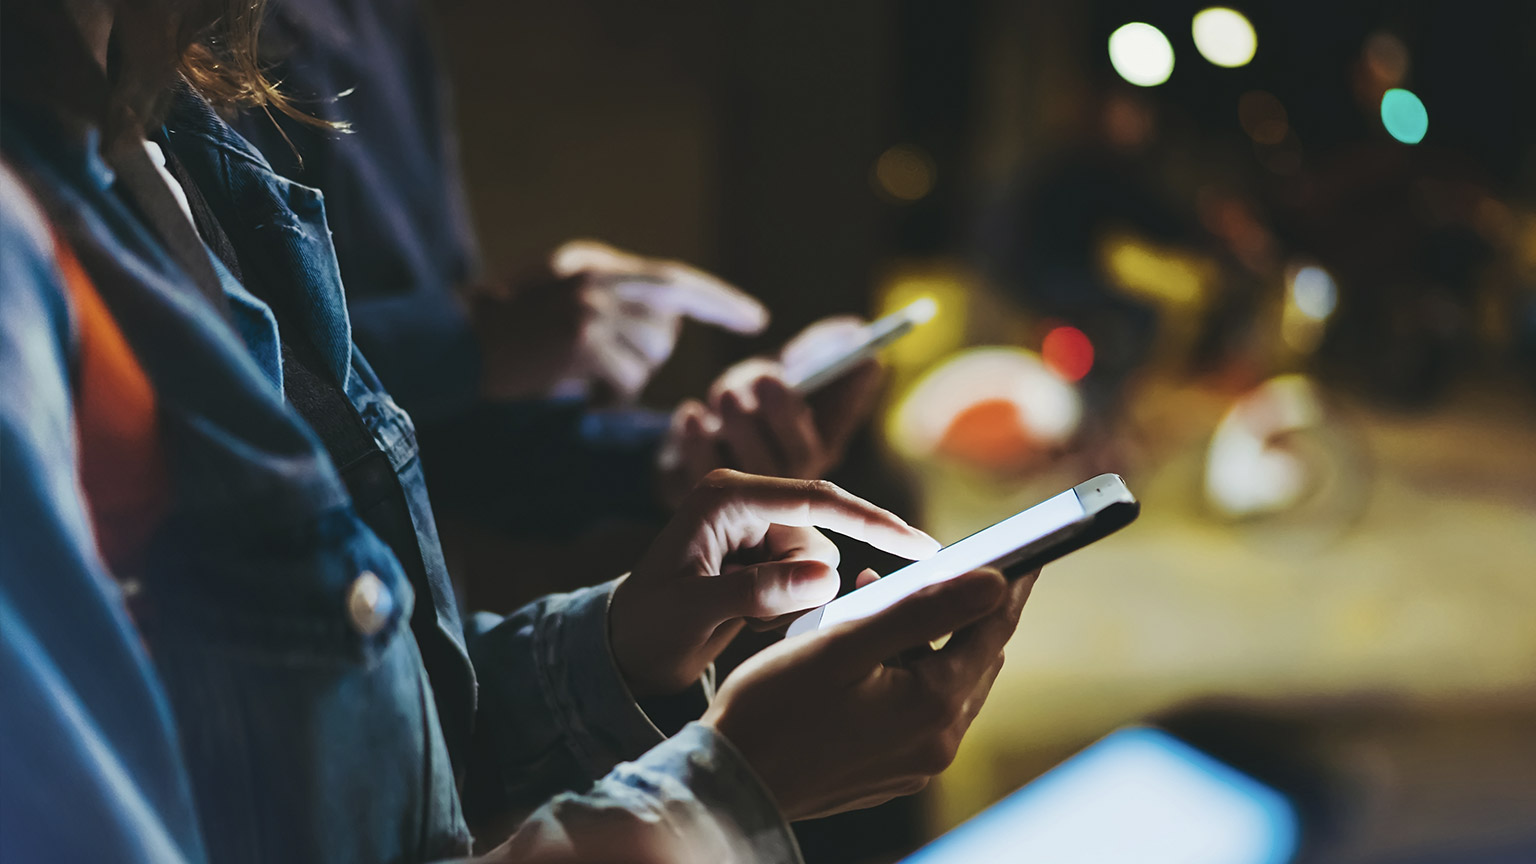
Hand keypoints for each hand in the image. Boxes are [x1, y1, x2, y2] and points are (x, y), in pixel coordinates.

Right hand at [471, 239, 766, 401]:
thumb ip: (608, 300)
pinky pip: (622, 382)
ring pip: (647, 359)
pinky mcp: (580, 340)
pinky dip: (605, 396)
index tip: (755, 318)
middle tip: (598, 364)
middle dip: (646, 356)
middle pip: (666, 328)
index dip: (719, 301)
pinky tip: (573, 389)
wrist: (450, 344)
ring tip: (577, 373)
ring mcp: (590, 306)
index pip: (676, 279)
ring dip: (621, 379)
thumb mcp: (557, 296)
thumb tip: (667, 324)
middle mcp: (598, 278)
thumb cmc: (502, 333)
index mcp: (595, 264)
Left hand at [609, 470, 939, 697]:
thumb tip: (828, 576)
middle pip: (822, 537)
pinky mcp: (764, 552)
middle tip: (757, 621)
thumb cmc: (646, 627)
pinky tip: (749, 619)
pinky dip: (792, 605)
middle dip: (806, 585)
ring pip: (820, 562)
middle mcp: (746, 500)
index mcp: (726, 495)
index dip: (875, 522)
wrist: (623, 651)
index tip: (923, 548)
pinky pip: (809, 578)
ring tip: (746, 622)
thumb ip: (758, 591)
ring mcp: (756, 526)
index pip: (818, 499)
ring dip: (797, 600)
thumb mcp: (694, 612)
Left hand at [656, 317, 883, 503]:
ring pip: (753, 470)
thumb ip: (813, 351)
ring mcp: (754, 500)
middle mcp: (794, 476)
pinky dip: (697, 443)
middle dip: (784, 413)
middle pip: (799, 457)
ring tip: (725, 393)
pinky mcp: (710, 506)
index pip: (846, 420)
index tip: (865, 356)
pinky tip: (690, 413)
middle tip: (767, 377)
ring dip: (741, 426)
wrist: (690, 439)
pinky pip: (706, 477)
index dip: (856, 392)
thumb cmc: (744, 402)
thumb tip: (855, 328)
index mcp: (819, 441)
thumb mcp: (775, 371)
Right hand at [703, 567, 1036, 821]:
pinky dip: (906, 672)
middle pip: (974, 657)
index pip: (992, 630)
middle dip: (959, 608)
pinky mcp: (894, 770)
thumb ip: (924, 610)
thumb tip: (995, 583)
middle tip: (936, 566)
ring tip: (874, 597)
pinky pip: (919, 710)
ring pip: (946, 682)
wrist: (732, 780)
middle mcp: (937, 742)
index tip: (1029, 550)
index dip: (1011, 585)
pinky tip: (866, 650)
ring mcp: (917, 762)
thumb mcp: (847, 643)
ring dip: (925, 638)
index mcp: (934, 706)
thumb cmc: (776, 707)